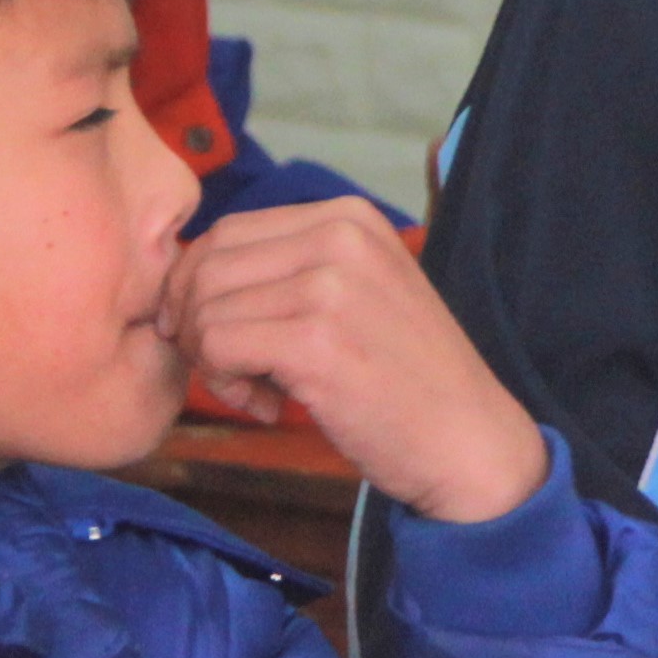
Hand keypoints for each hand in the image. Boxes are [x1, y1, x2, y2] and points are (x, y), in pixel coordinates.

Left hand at [167, 197, 545, 524]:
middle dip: (196, 325)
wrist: (469, 440)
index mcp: (348, 217)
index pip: (228, 233)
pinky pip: (216, 347)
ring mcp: (329, 286)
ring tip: (259, 393)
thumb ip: (291, 269)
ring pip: (204, 308)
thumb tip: (188, 274)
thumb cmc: (406, 377)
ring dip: (211, 360)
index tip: (217, 339)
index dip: (199, 289)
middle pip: (207, 266)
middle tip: (234, 373)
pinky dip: (225, 385)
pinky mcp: (316, 341)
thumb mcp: (359, 291)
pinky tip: (268, 407)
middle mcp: (339, 237)